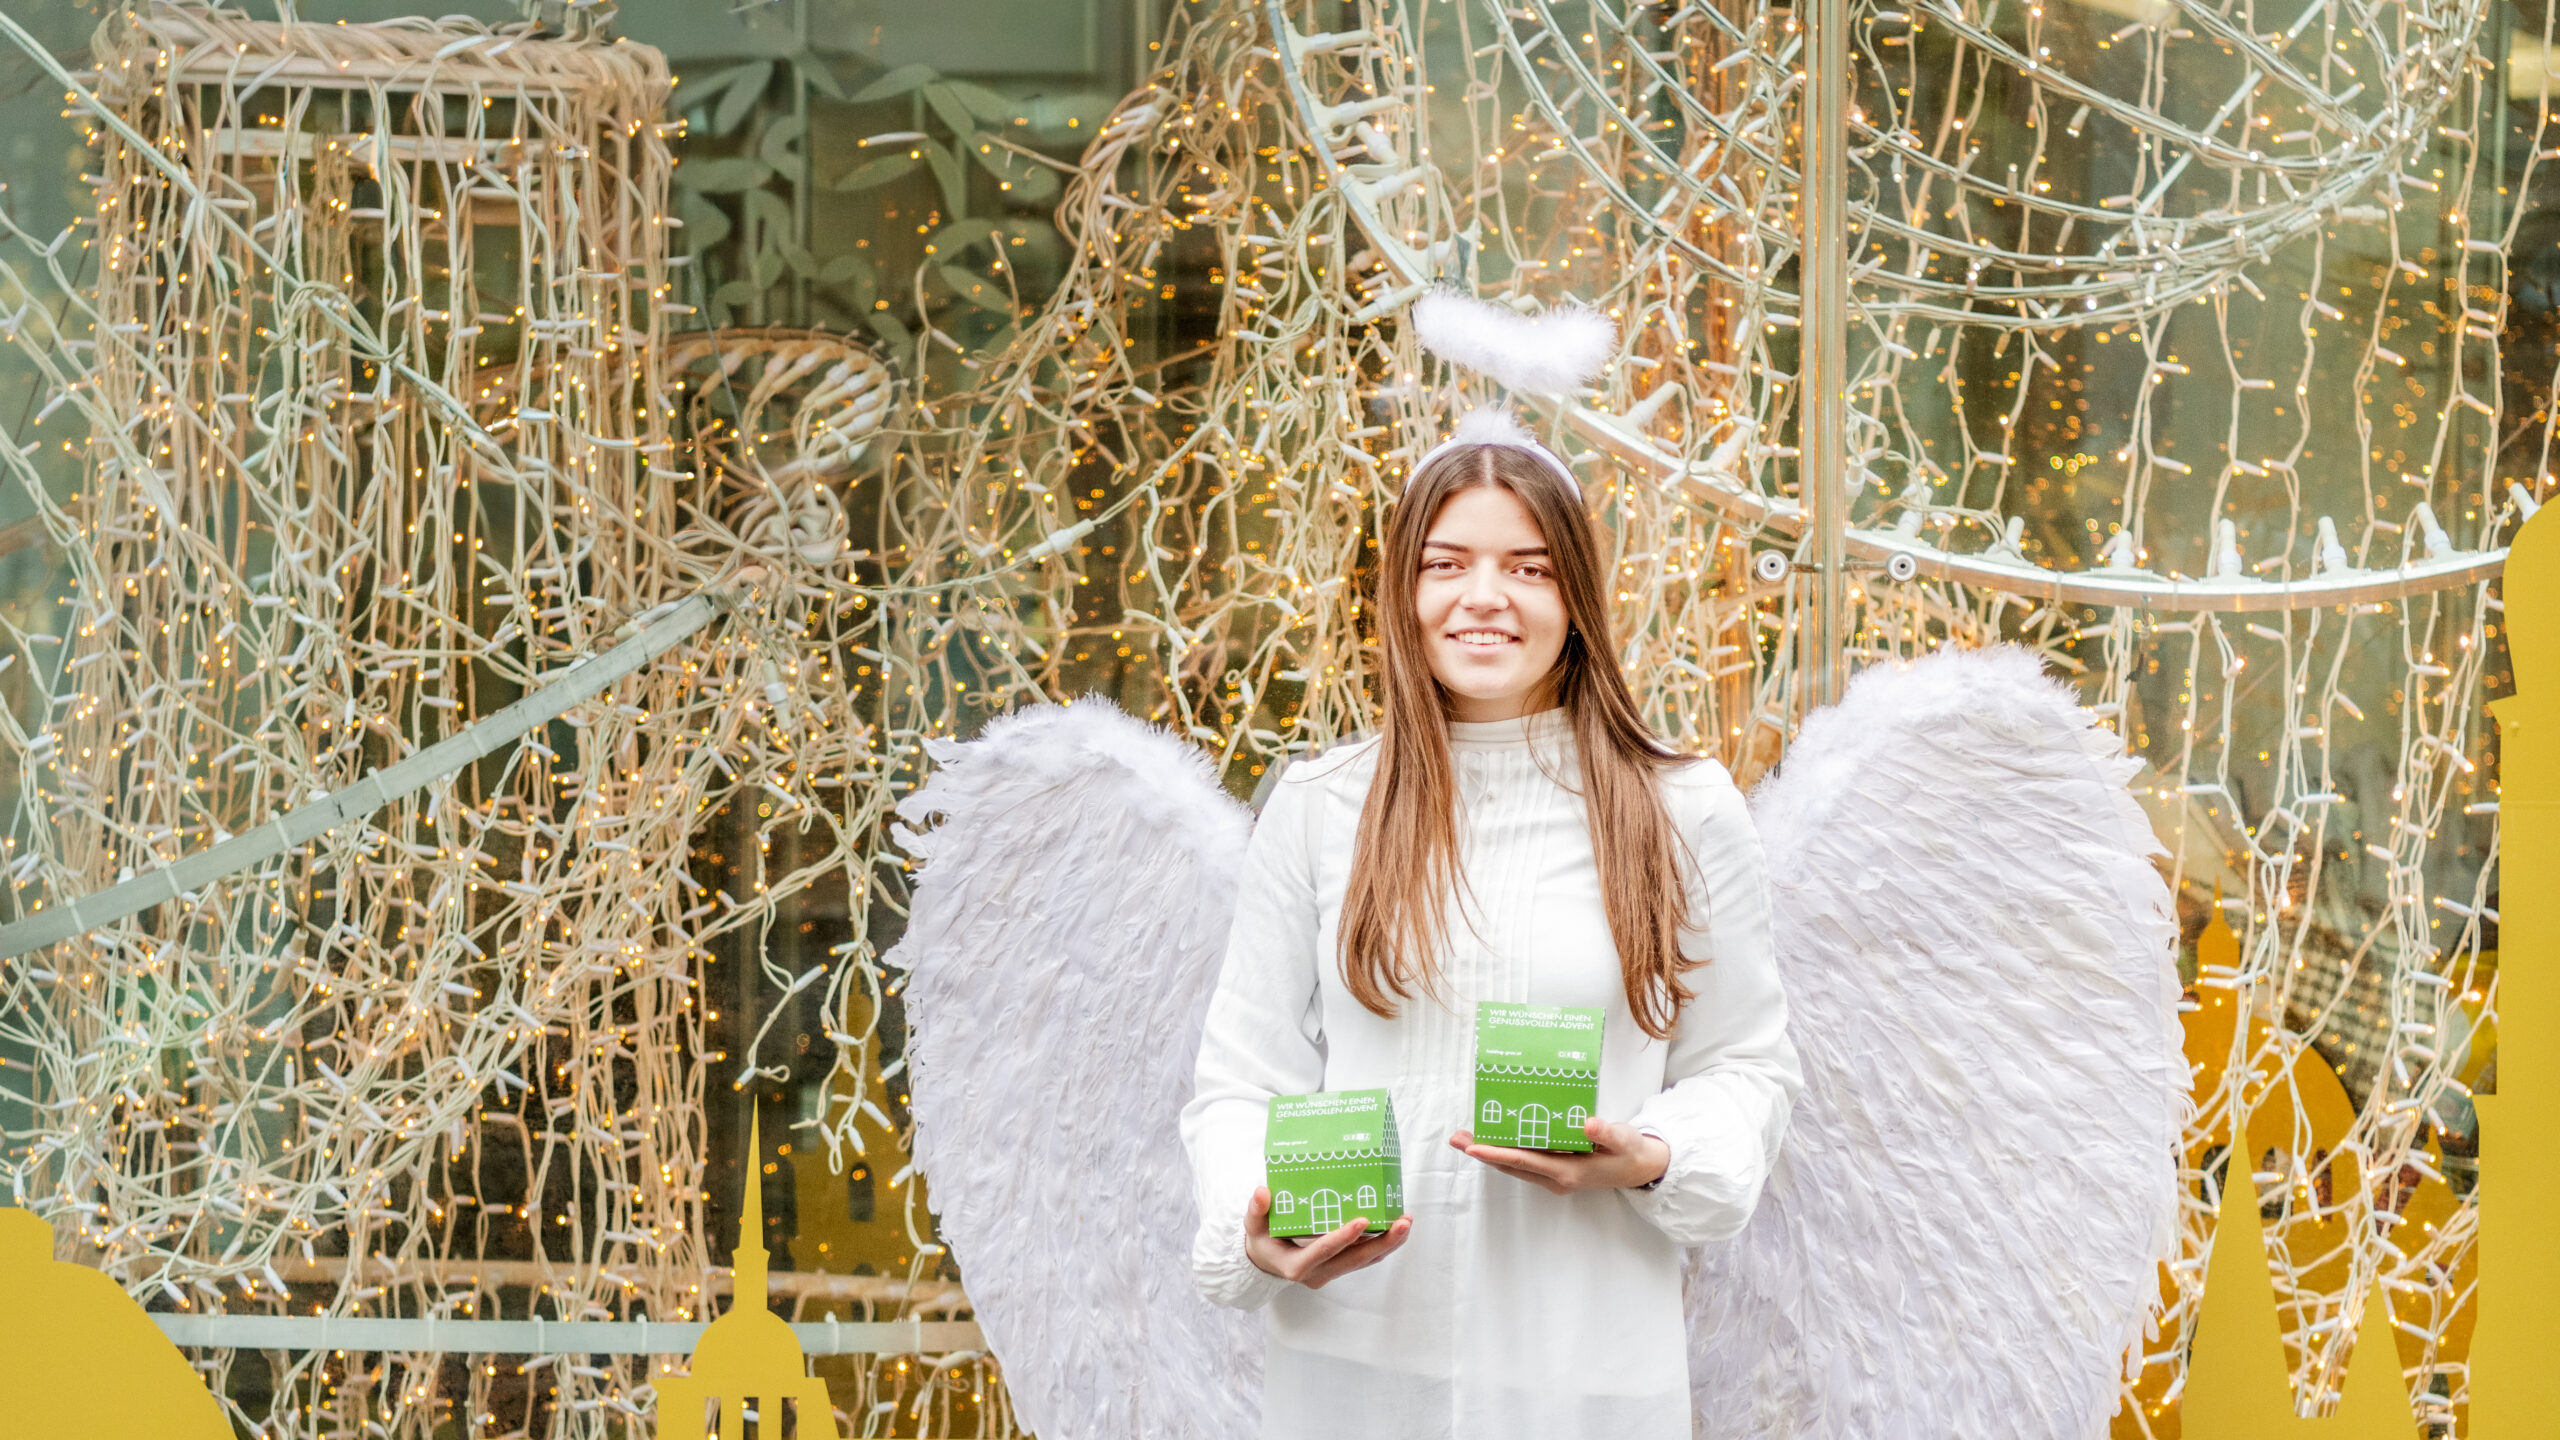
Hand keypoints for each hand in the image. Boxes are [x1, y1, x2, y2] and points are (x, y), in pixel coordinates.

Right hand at [1242, 1186, 1412, 1288]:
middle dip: (1382, 1242)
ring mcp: (1331, 1273)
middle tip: (1403, 1222)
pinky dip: (1383, 1244)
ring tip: (1406, 1222)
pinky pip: (1365, 1258)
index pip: (1324, 1251)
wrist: (1266, 1261)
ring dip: (1389, 1243)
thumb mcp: (1253, 1226)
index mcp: (1296, 1265)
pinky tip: (1396, 1226)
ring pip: (1365, 1261)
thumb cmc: (1261, 1239)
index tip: (1364, 1220)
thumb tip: (1262, 1192)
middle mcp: (1318, 1273)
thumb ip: (1257, 1210)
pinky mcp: (1340, 1267)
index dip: (1344, 1237)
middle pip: (1355, 1260)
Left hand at [1449, 1117, 1669, 1194]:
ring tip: (1465, 1139)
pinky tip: (1496, 1141)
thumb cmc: (1630, 1151)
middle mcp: (1555, 1179)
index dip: (1496, 1155)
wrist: (1642, 1168)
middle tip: (1455, 1138)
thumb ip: (1606, 1131)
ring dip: (1490, 1154)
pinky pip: (1524, 1165)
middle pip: (1511, 1166)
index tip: (1471, 1148)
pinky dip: (1506, 1154)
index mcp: (1567, 1172)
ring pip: (1515, 1167)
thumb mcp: (1623, 1139)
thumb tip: (1588, 1122)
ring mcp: (1555, 1179)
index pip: (1523, 1161)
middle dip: (1482, 1153)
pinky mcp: (1556, 1174)